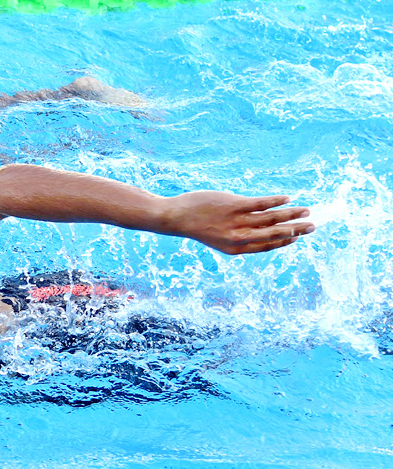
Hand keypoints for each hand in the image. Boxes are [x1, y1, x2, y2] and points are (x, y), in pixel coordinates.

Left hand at [163, 191, 314, 254]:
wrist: (176, 217)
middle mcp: (239, 238)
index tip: (298, 236)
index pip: (267, 246)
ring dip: (292, 214)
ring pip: (272, 218)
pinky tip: (287, 198)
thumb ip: (240, 236)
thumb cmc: (199, 226)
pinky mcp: (234, 205)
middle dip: (296, 230)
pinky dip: (276, 201)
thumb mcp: (219, 238)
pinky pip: (261, 204)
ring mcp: (237, 222)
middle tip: (313, 226)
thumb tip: (262, 229)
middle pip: (274, 234)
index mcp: (236, 249)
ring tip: (306, 211)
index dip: (285, 241)